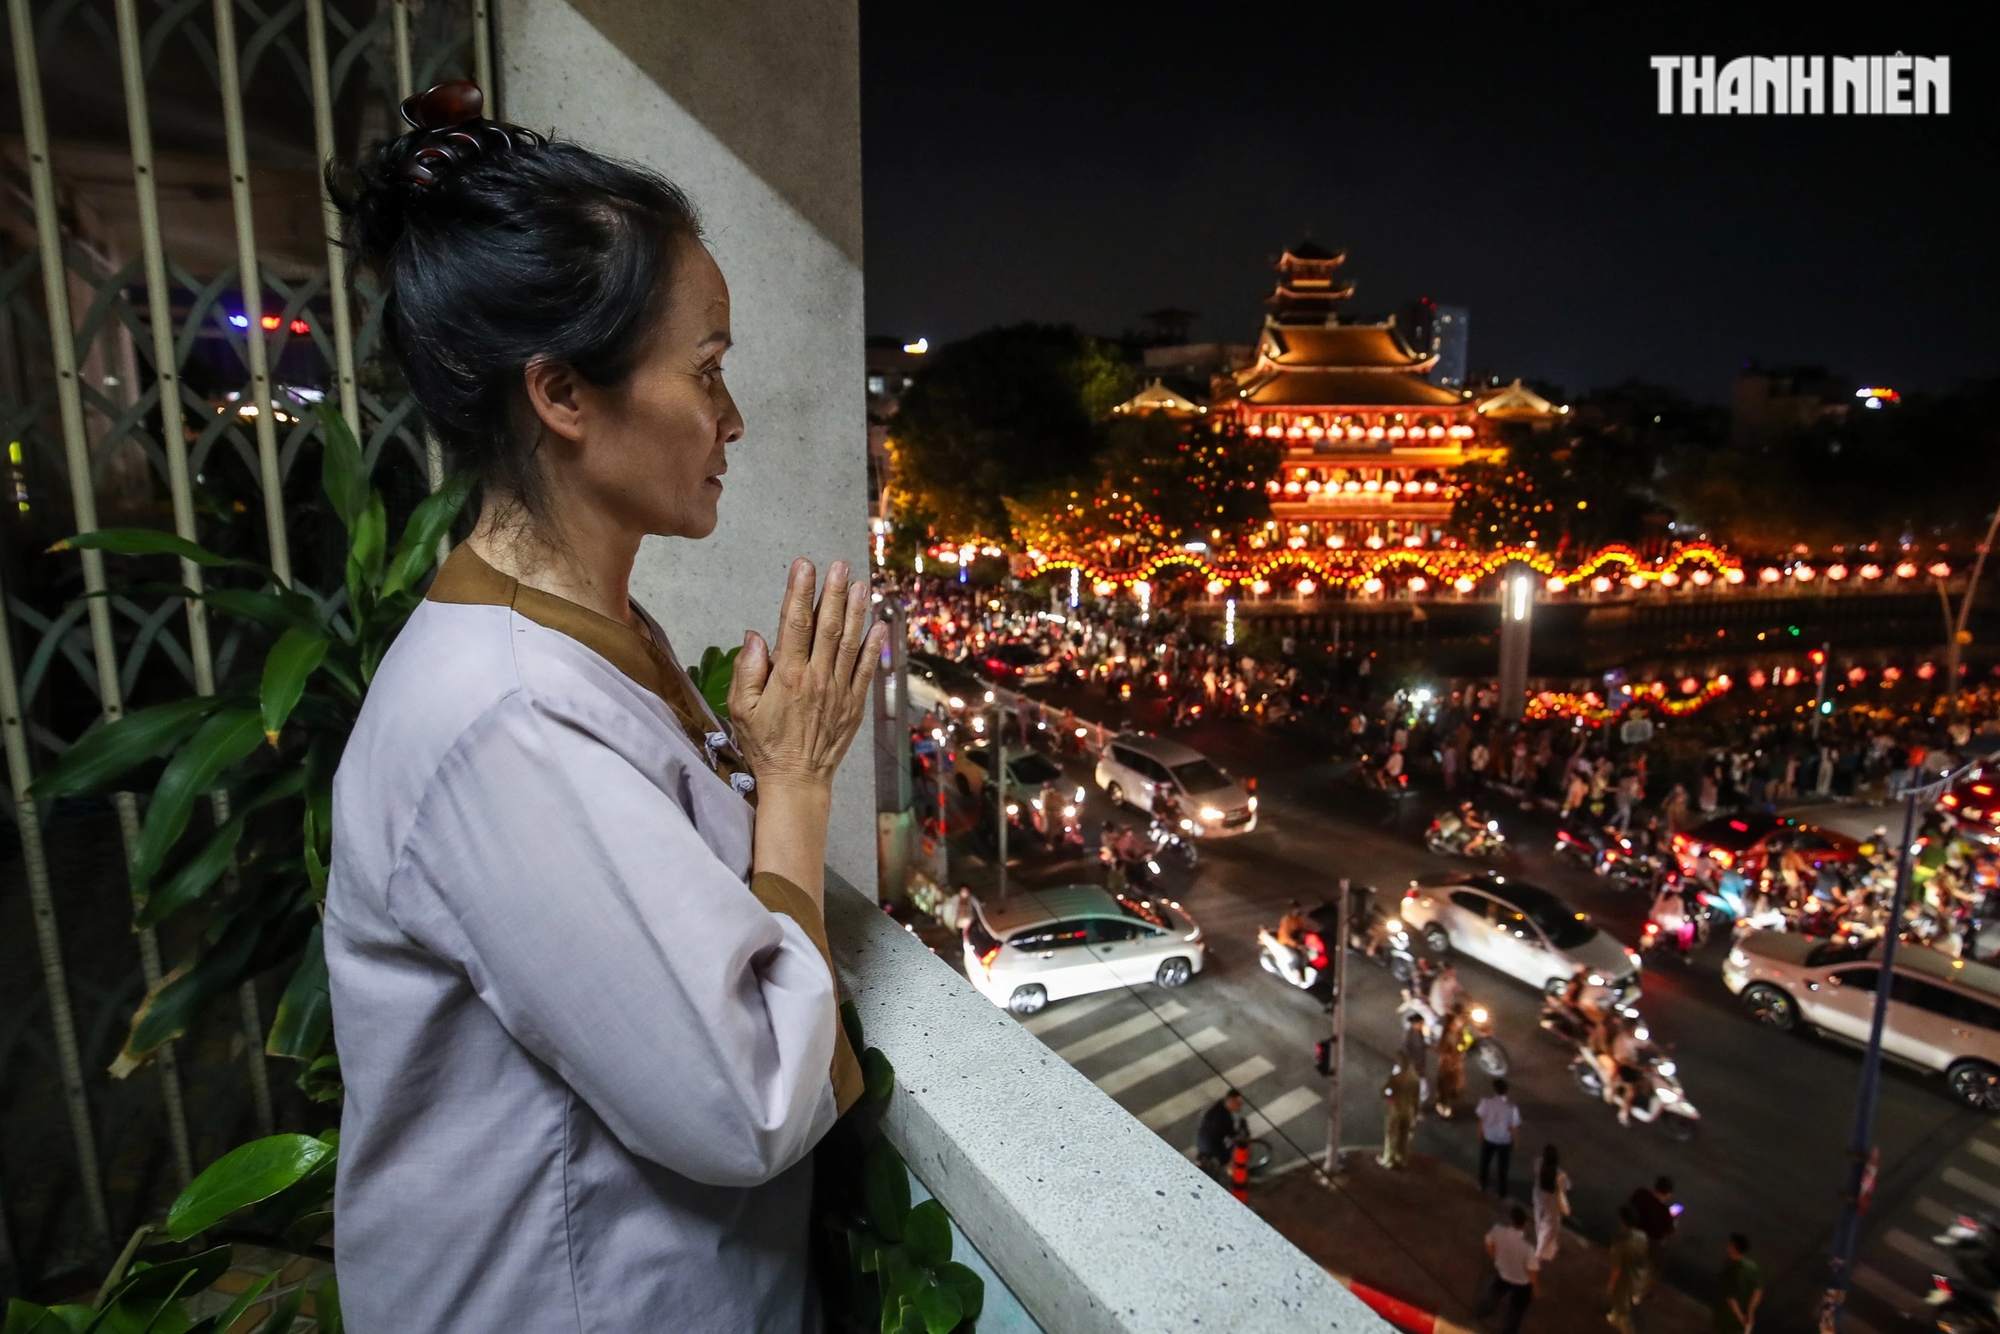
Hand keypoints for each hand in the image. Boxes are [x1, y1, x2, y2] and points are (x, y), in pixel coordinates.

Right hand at [730, 558, 884, 792]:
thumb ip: (748, 671)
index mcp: (788, 677)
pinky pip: (867, 671)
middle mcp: (817, 679)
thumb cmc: (764, 745)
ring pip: (850, 643)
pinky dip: (874, 647)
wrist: (797, 782)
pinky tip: (879, 626)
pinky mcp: (855, 705)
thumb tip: (755, 635)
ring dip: (856, 612)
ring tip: (861, 584)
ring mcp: (840, 691)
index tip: (803, 566)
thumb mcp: (741, 710)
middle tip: (839, 565)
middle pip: (827, 627)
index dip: (800, 592)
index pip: (795, 624)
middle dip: (833, 593)